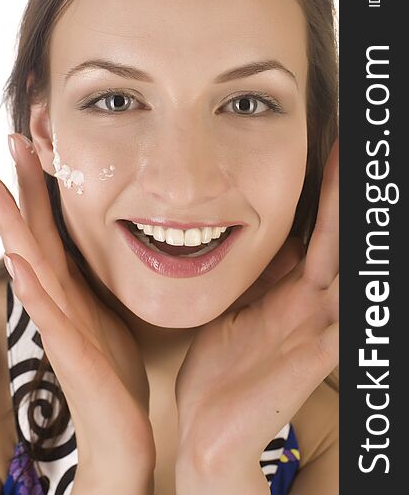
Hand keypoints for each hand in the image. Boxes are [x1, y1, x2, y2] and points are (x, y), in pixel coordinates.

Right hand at [0, 133, 154, 484]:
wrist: (119, 426)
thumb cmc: (112, 369)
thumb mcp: (106, 309)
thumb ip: (94, 278)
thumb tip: (99, 243)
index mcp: (69, 287)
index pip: (49, 227)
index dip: (40, 187)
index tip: (34, 145)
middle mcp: (57, 299)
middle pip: (33, 234)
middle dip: (19, 188)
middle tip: (9, 141)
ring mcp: (60, 324)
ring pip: (32, 266)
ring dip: (12, 225)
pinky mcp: (72, 353)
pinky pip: (50, 316)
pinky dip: (34, 289)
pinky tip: (21, 263)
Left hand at [174, 138, 338, 475]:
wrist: (209, 427)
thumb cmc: (224, 370)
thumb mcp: (241, 309)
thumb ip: (261, 278)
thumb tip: (268, 238)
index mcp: (295, 292)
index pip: (321, 230)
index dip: (328, 191)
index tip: (334, 147)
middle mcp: (314, 306)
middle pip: (339, 238)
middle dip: (344, 194)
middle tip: (354, 148)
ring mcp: (317, 330)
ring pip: (348, 270)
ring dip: (359, 233)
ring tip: (367, 189)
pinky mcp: (312, 360)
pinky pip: (345, 325)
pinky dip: (359, 302)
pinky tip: (365, 274)